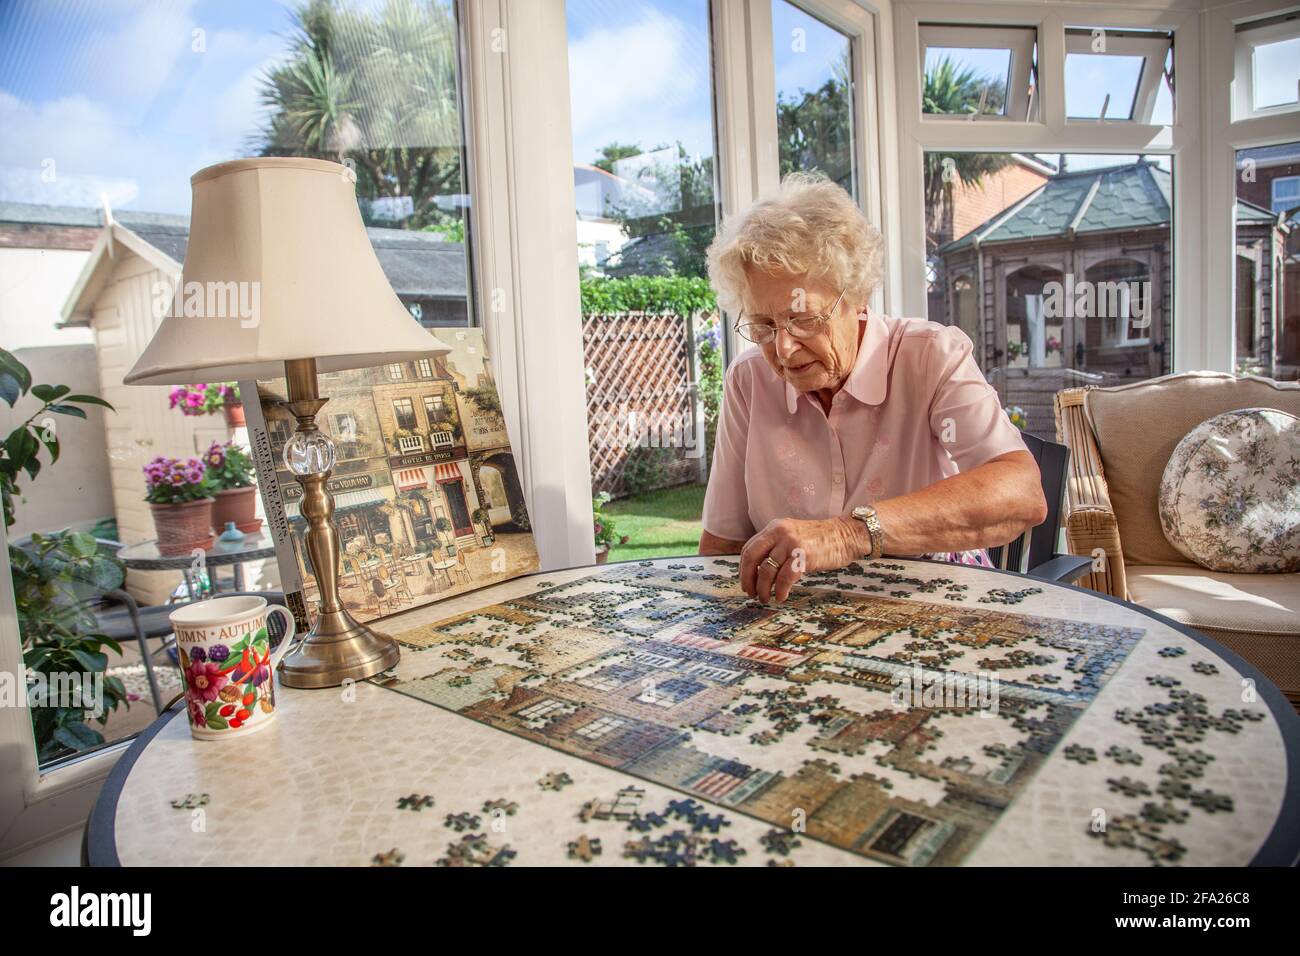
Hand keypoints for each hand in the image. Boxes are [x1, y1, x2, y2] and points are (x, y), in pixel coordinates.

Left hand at [739, 516, 865, 603]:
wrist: (846, 535)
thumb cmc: (820, 540)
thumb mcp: (792, 536)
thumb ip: (776, 547)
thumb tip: (758, 571)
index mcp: (774, 528)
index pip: (749, 549)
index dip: (744, 569)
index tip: (745, 583)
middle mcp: (779, 532)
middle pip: (752, 558)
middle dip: (748, 579)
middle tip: (750, 593)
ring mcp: (791, 543)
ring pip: (767, 570)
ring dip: (763, 589)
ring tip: (765, 598)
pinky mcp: (804, 555)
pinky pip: (785, 578)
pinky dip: (780, 590)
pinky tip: (781, 597)